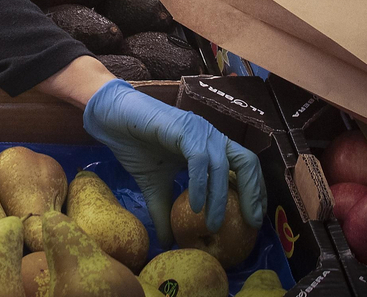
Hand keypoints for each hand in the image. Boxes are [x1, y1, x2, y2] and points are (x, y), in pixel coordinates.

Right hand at [82, 79, 265, 244]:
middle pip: (247, 162)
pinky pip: (200, 160)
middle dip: (253, 194)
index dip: (254, 193)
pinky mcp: (184, 130)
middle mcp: (211, 137)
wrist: (112, 121)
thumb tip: (169, 244)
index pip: (245, 167)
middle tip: (250, 223)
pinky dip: (200, 185)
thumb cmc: (136, 147)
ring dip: (221, 198)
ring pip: (224, 164)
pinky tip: (194, 206)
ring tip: (214, 225)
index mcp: (211, 147)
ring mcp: (199, 131)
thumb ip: (166, 212)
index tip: (253, 221)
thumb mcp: (155, 187)